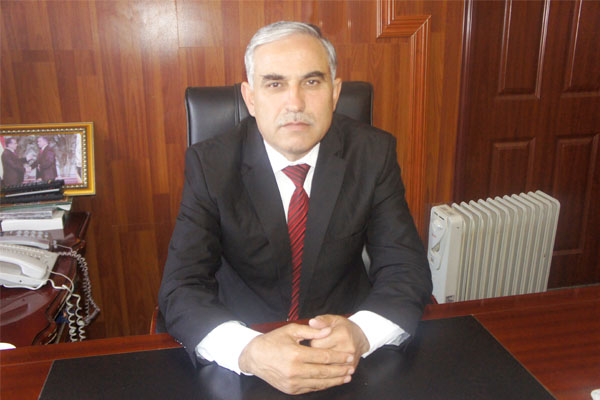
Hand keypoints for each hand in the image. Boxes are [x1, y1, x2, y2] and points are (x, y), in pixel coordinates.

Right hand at [238, 323, 355, 393]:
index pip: (324, 357)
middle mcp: (295, 371)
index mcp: (296, 354)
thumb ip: (311, 331)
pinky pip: (311, 388)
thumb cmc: (273, 341)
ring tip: (346, 377)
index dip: (338, 357)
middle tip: (352, 368)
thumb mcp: (291, 330)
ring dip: (334, 380)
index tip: (349, 357)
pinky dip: (322, 385)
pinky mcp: (291, 389)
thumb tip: (328, 330)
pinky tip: (330, 381)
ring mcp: (293, 382)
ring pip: (319, 383)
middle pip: (324, 372)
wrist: (254, 357)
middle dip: (340, 370)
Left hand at [308, 315, 369, 368]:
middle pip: (321, 356)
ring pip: (326, 367)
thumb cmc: (343, 327)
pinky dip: (329, 368)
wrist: (360, 337)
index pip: (316, 344)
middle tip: (320, 346)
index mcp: (341, 335)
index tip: (316, 339)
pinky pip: (334, 373)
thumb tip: (311, 322)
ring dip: (322, 362)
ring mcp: (350, 360)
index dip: (312, 341)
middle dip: (316, 352)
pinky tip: (330, 361)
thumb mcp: (332, 319)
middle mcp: (347, 349)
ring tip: (326, 353)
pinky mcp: (351, 369)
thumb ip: (321, 321)